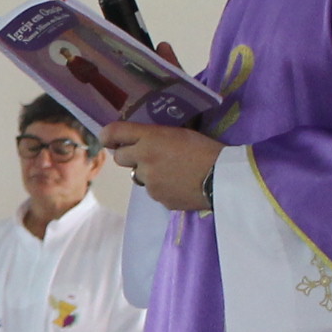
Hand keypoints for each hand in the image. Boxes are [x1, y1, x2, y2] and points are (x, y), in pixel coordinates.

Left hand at [103, 123, 219, 212]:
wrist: (223, 178)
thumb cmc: (206, 149)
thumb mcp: (180, 133)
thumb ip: (155, 136)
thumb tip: (139, 140)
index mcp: (149, 138)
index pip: (113, 133)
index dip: (108, 136)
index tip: (109, 139)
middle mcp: (143, 159)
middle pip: (120, 157)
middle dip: (130, 155)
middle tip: (148, 154)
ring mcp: (149, 182)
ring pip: (138, 176)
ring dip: (148, 172)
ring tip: (172, 170)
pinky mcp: (158, 198)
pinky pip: (153, 191)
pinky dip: (162, 187)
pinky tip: (180, 183)